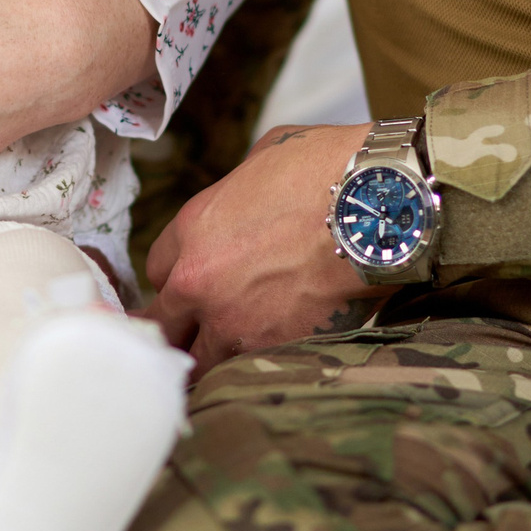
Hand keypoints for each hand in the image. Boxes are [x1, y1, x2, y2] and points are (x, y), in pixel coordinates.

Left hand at [145, 122, 380, 372]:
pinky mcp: (276, 348)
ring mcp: (236, 322)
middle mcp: (201, 282)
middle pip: (162, 325)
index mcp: (193, 231)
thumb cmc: (325, 172)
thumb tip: (240, 207)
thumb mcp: (261, 161)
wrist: (374, 210)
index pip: (155, 270)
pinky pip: (244, 368)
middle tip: (186, 331)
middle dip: (174, 327)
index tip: (189, 279)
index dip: (174, 274)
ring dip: (209, 354)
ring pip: (199, 360)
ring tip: (224, 351)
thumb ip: (235, 197)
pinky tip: (262, 355)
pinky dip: (249, 364)